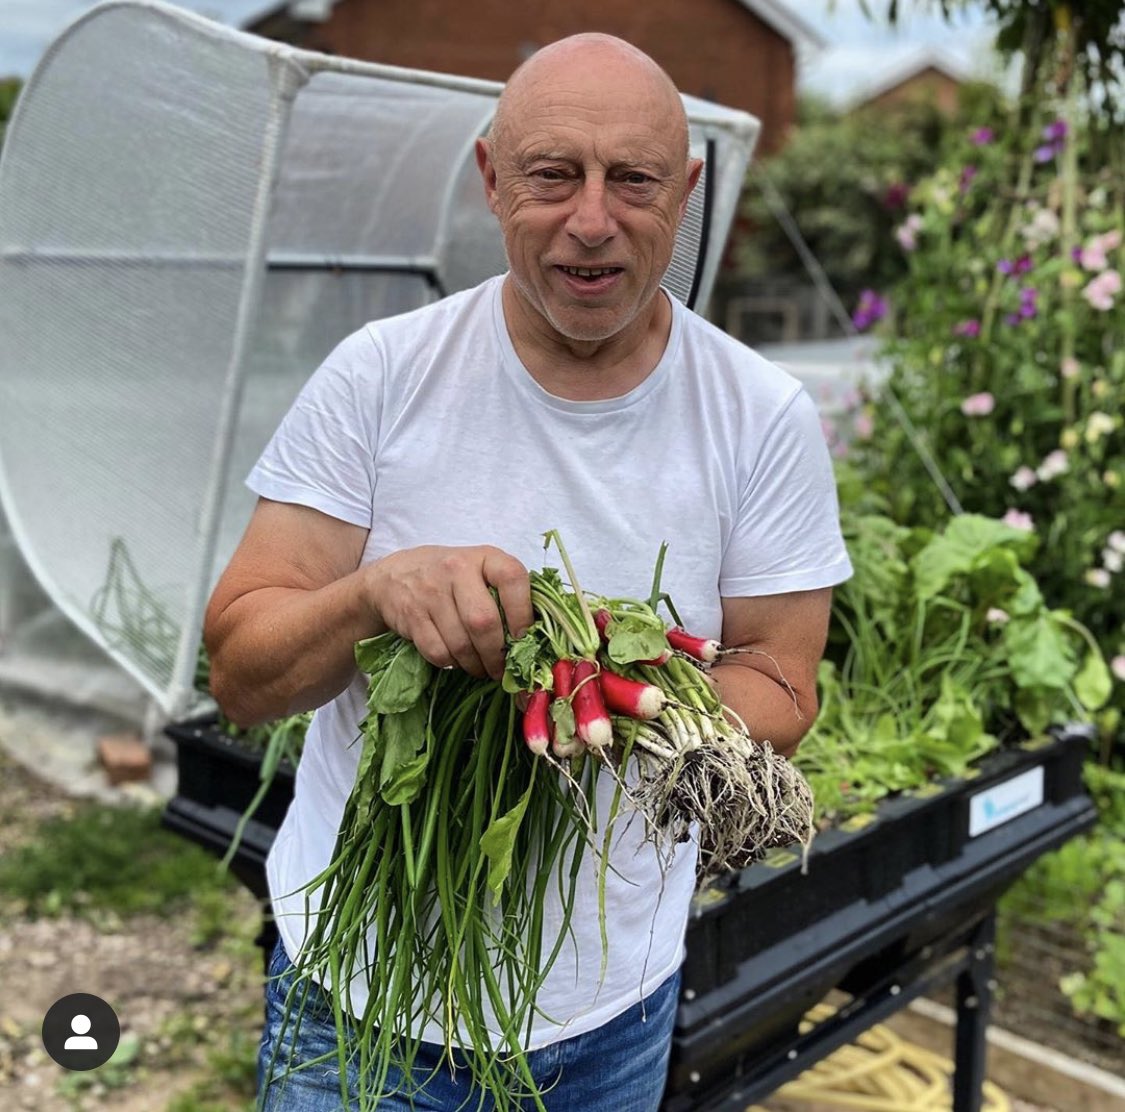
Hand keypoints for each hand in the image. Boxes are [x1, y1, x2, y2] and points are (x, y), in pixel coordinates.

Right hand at [365, 546, 532, 680]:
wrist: (394, 575)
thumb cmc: (451, 578)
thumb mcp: (480, 571)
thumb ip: (506, 595)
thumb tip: (535, 641)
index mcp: (484, 557)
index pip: (513, 579)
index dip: (523, 614)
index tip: (523, 638)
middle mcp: (457, 569)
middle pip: (484, 622)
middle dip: (497, 654)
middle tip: (502, 669)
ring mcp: (431, 592)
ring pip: (461, 643)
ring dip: (476, 665)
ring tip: (482, 669)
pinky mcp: (411, 616)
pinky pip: (438, 652)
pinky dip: (452, 664)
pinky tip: (457, 661)